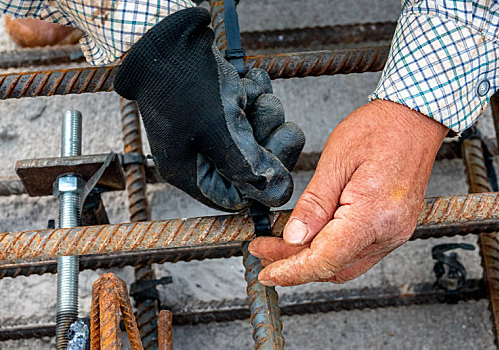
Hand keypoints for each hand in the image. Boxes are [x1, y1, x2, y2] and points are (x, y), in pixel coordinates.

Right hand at [114, 8, 304, 211]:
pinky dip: (256, 94)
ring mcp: (211, 129)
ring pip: (256, 133)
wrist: (168, 32)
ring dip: (264, 110)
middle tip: (270, 116)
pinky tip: (249, 80)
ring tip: (251, 92)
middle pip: (251, 164)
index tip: (277, 157)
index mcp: (191, 172)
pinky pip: (251, 109)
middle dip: (267, 137)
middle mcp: (200, 155)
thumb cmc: (182, 81)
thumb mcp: (218, 128)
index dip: (262, 180)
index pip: (236, 196)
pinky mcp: (221, 106)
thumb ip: (249, 165)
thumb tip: (277, 193)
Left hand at [249, 100, 447, 285]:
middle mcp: (389, 231)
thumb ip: (314, 204)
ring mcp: (395, 233)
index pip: (325, 260)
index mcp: (374, 214)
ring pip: (345, 265)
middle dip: (294, 264)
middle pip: (332, 266)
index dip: (291, 271)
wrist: (415, 120)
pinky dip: (331, 252)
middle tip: (264, 250)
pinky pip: (358, 253)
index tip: (267, 273)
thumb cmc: (380, 129)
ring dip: (311, 260)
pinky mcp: (394, 228)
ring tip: (281, 246)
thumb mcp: (335, 161)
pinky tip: (312, 240)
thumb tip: (293, 238)